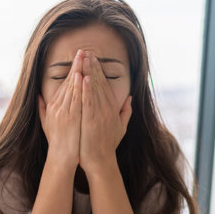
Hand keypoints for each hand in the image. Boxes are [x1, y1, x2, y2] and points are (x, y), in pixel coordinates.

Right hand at [38, 49, 83, 170]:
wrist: (61, 158)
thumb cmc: (57, 142)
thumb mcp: (46, 124)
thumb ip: (42, 109)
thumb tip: (39, 97)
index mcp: (53, 106)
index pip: (64, 85)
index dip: (71, 71)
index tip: (77, 59)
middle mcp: (57, 107)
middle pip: (68, 82)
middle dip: (75, 66)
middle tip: (81, 51)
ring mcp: (63, 112)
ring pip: (72, 87)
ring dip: (78, 71)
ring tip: (84, 58)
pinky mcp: (70, 118)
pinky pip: (76, 99)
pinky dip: (79, 87)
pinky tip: (83, 76)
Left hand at [80, 51, 131, 174]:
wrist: (100, 161)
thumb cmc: (107, 146)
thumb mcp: (120, 127)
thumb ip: (125, 112)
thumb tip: (129, 98)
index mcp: (111, 109)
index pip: (105, 86)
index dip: (99, 71)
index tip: (93, 59)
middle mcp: (107, 109)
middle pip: (99, 84)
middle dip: (93, 67)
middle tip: (87, 52)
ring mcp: (99, 114)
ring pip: (94, 89)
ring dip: (90, 73)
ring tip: (85, 59)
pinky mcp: (92, 121)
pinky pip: (88, 102)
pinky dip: (86, 90)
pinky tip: (84, 78)